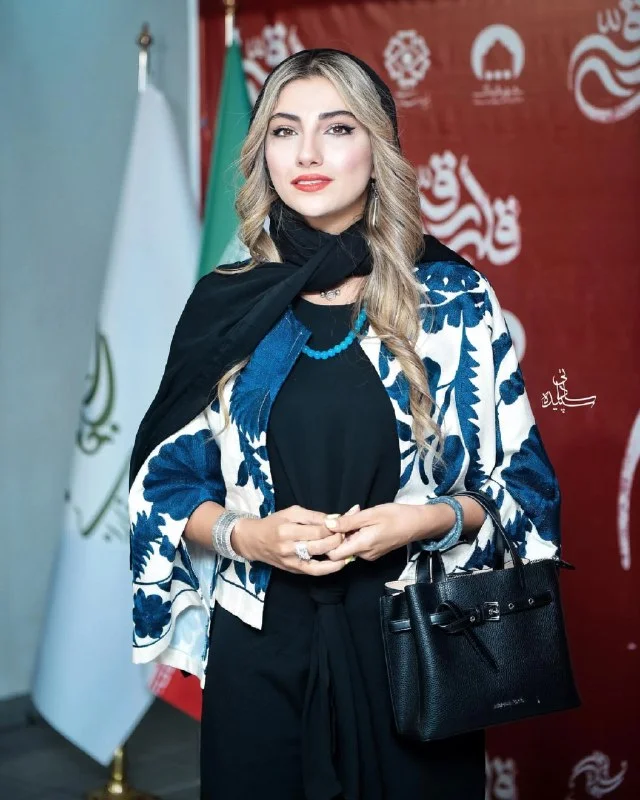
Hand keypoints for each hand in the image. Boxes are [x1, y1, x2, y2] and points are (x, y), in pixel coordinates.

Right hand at [231, 504, 347, 575]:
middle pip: (320, 545)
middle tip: (346, 534)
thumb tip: (335, 518)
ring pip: (319, 560)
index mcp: (287, 530)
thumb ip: (313, 516)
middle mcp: (288, 548)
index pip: (317, 530)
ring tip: (347, 547)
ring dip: (336, 554)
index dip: (333, 527)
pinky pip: (314, 571)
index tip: (342, 523)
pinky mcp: (293, 570)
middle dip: (337, 540)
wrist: (254, 541)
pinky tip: (341, 563)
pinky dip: (329, 568)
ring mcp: (291, 561)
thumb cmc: (274, 523)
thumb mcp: (292, 512)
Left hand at [325, 502, 453, 561]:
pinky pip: (359, 543)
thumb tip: (327, 524)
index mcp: (362, 547)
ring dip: (350, 529)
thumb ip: (348, 521)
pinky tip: (365, 520)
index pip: (334, 555)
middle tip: (352, 513)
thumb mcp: (370, 514)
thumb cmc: (396, 516)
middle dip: (341, 530)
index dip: (329, 540)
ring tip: (360, 513)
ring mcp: (370, 555)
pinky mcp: (374, 551)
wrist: (418, 523)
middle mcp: (364, 555)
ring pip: (350, 544)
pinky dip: (358, 532)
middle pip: (341, 547)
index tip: (334, 524)